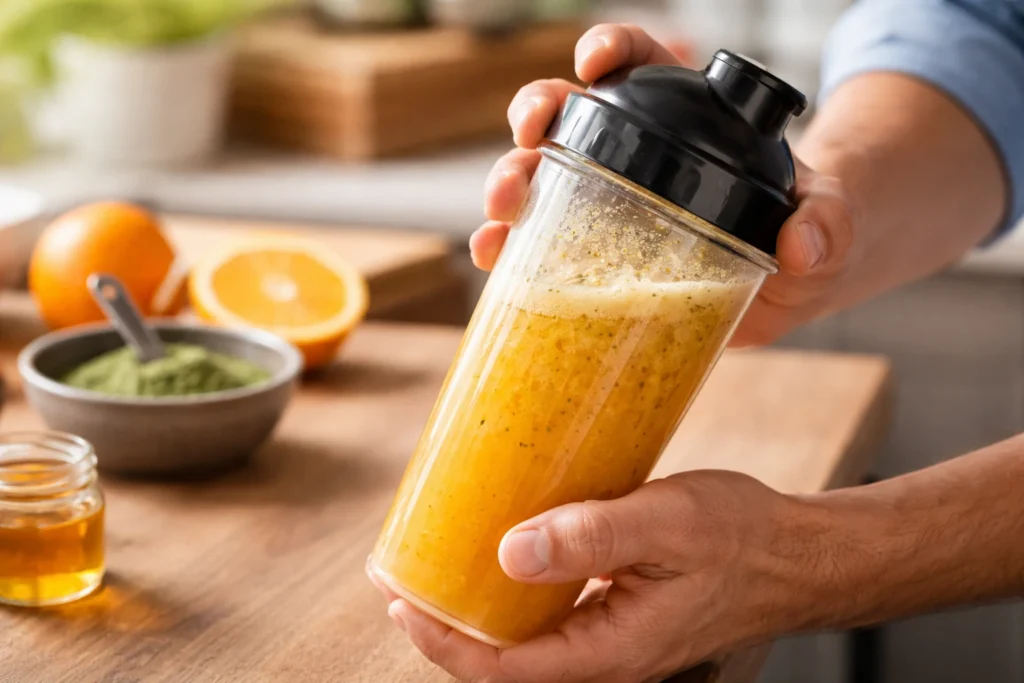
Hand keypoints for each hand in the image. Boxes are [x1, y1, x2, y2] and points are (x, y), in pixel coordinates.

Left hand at [372, 471, 814, 682]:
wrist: (795, 553)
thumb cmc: (742, 539)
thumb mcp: (666, 524)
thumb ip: (591, 538)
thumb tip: (510, 552)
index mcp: (612, 649)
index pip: (504, 668)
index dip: (442, 642)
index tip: (399, 601)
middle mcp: (606, 653)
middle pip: (505, 658)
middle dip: (447, 625)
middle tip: (403, 578)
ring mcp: (613, 635)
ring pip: (527, 635)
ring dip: (478, 604)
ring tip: (440, 560)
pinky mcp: (620, 609)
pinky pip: (554, 609)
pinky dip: (518, 586)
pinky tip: (509, 545)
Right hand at [472, 23, 856, 347]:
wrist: (798, 284)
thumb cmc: (814, 232)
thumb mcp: (832, 221)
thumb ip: (829, 223)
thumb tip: (803, 246)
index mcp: (689, 121)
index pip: (644, 63)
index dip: (613, 50)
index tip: (595, 62)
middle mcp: (640, 156)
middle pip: (574, 113)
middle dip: (539, 113)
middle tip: (529, 137)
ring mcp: (613, 206)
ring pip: (546, 174)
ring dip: (512, 181)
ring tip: (500, 212)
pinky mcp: (599, 256)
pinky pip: (544, 242)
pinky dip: (512, 245)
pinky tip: (495, 255)